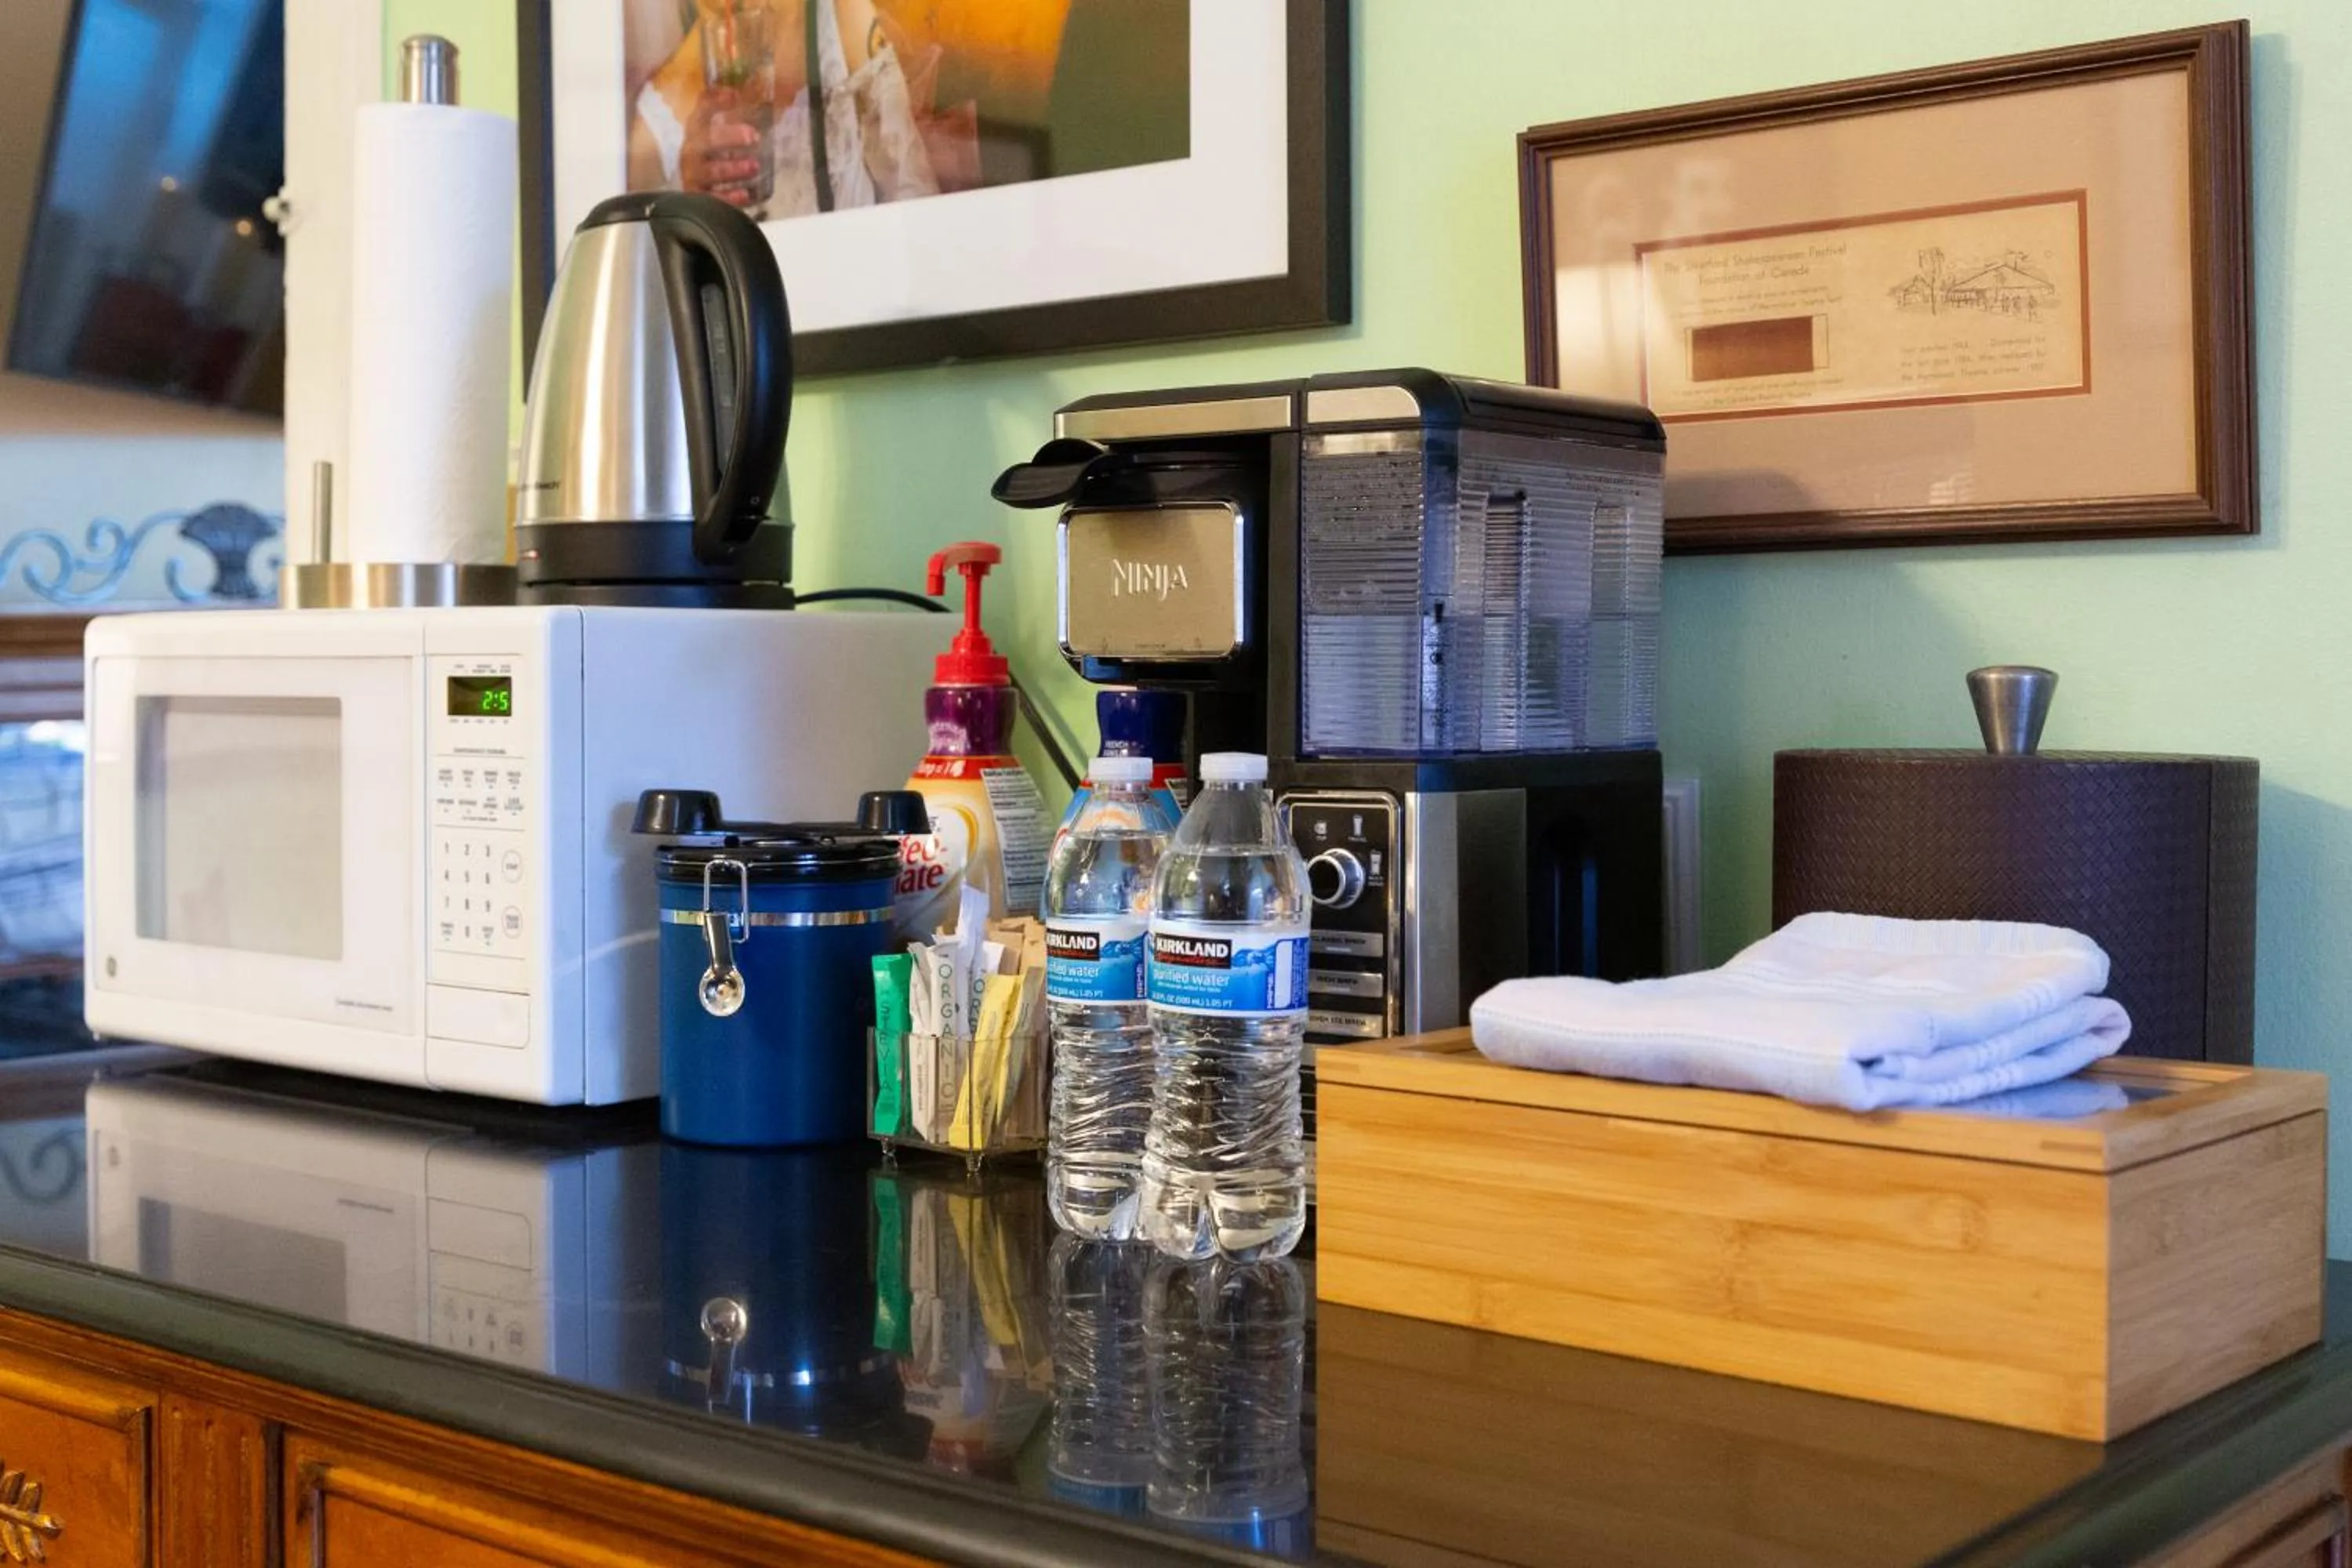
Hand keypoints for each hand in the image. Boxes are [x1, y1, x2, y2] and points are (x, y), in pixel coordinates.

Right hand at [682, 86, 761, 204]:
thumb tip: (740, 92)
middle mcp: (692, 150)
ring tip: (755, 166)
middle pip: (706, 141)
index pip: (702, 111)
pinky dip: (729, 197)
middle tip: (754, 136)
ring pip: (710, 171)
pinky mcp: (698, 197)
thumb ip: (728, 113)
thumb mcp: (722, 130)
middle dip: (729, 137)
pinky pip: (713, 198)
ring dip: (733, 168)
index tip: (734, 96)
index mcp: (697, 130)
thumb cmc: (714, 154)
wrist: (696, 189)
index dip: (715, 102)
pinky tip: (745, 194)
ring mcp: (693, 175)